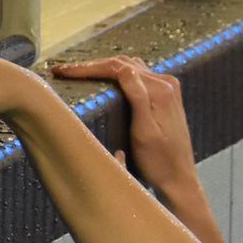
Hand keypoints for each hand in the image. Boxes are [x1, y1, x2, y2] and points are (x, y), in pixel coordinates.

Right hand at [49, 56, 197, 195]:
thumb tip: (123, 68)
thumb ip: (138, 97)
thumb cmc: (160, 162)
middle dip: (91, 66)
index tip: (63, 71)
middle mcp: (166, 83)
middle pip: (122, 64)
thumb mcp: (145, 132)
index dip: (88, 67)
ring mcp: (167, 89)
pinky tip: (100, 81)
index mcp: (161, 90)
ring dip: (102, 69)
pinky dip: (116, 76)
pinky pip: (136, 78)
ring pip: (128, 69)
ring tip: (76, 74)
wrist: (179, 178)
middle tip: (62, 71)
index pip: (118, 68)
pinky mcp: (164, 96)